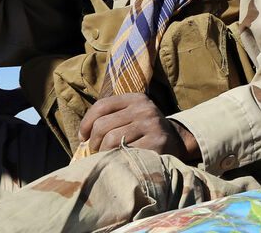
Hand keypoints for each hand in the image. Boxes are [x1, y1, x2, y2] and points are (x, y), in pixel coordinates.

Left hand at [78, 93, 199, 161]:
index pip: (101, 106)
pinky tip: (121, 161)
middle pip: (103, 125)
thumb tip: (83, 136)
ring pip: (111, 140)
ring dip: (104, 153)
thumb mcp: (132, 115)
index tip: (83, 138)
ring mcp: (152, 125)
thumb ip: (110, 118)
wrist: (177, 141)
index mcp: (136, 99)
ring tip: (109, 156)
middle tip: (99, 150)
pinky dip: (117, 160)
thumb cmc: (144, 130)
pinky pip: (125, 153)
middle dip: (95, 142)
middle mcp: (145, 109)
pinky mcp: (157, 143)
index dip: (86, 124)